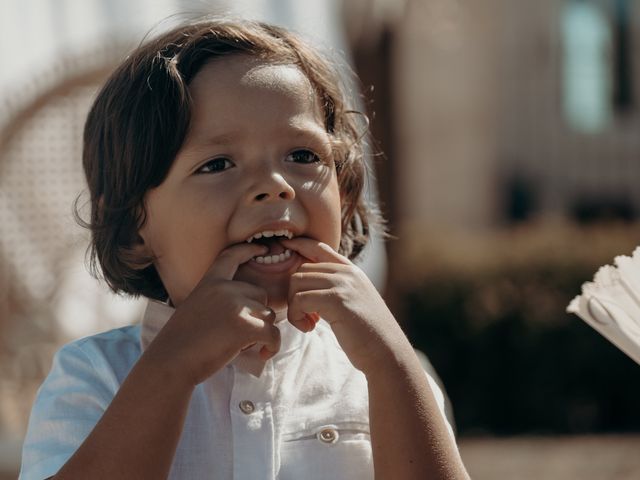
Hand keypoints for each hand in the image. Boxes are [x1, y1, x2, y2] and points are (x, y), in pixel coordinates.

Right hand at [146, 243, 280, 385]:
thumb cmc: (181, 343)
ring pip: (269, 315)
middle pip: (261, 294)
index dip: (249, 250)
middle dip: (257, 315)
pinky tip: (263, 354)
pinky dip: (272, 346)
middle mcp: (224, 289)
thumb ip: (218, 300)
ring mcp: (236, 306)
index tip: (263, 248)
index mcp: (209, 282)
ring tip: (242, 346)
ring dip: (262, 332)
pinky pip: (273, 333)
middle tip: (239, 335)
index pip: (231, 256)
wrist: (170, 363)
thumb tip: (248, 305)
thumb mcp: (195, 308)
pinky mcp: (246, 326)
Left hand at [282, 237, 403, 373]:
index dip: (299, 245)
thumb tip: (310, 284)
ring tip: (308, 323)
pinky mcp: (336, 300)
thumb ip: (338, 288)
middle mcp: (347, 273)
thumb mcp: (355, 302)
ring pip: (297, 282)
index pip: (319, 247)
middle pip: (301, 269)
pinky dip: (296, 316)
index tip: (284, 246)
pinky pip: (300, 300)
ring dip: (294, 306)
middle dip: (295, 294)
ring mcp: (343, 284)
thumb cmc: (369, 334)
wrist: (387, 353)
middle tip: (307, 317)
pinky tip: (309, 328)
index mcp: (352, 271)